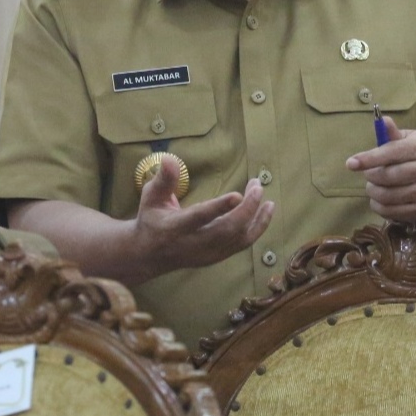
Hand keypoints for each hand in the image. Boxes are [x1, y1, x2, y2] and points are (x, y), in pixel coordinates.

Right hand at [134, 156, 274, 276]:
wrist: (148, 256)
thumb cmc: (151, 219)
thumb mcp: (150, 196)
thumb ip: (163, 179)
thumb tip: (170, 159)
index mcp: (175, 228)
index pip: (200, 218)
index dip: (219, 208)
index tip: (238, 195)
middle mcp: (193, 244)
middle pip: (226, 231)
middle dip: (247, 210)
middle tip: (258, 187)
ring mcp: (207, 254)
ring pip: (239, 240)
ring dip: (257, 219)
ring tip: (268, 200)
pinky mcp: (217, 257)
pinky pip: (242, 244)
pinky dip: (257, 228)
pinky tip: (265, 212)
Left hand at [345, 116, 415, 220]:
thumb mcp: (412, 139)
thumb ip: (394, 134)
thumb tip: (382, 120)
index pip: (391, 153)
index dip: (368, 159)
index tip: (351, 163)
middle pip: (386, 176)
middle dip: (370, 175)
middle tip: (368, 174)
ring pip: (386, 195)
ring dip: (372, 191)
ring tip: (373, 186)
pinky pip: (391, 211)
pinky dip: (378, 206)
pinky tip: (379, 199)